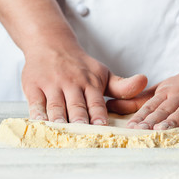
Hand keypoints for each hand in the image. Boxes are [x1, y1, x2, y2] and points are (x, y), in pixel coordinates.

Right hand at [23, 45, 146, 124]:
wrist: (51, 44)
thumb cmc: (80, 66)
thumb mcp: (102, 73)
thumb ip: (122, 85)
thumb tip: (145, 81)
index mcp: (90, 82)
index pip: (96, 102)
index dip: (98, 114)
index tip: (101, 126)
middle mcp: (72, 83)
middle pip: (76, 106)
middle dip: (80, 120)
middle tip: (82, 134)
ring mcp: (52, 84)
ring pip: (56, 106)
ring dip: (59, 119)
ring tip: (62, 132)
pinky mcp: (34, 86)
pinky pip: (36, 102)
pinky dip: (38, 114)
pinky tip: (41, 124)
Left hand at [106, 61, 178, 129]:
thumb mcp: (166, 86)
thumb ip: (145, 98)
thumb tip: (117, 105)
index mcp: (167, 91)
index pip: (151, 105)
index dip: (140, 117)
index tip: (130, 127)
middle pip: (164, 109)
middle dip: (152, 120)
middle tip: (141, 131)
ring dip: (172, 120)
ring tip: (161, 130)